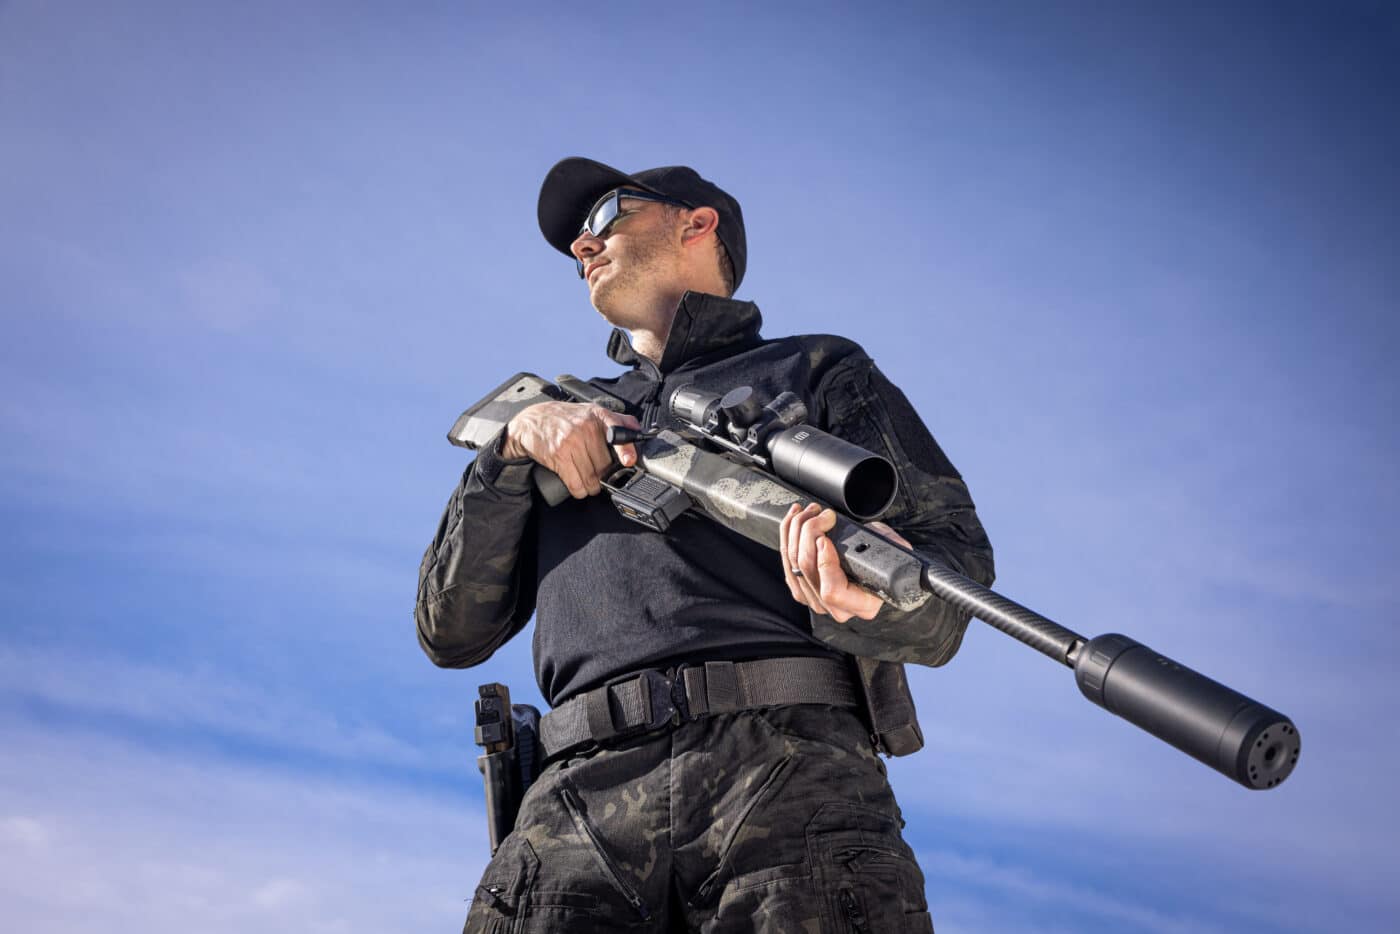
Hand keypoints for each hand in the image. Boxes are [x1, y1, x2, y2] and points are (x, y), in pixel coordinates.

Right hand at [501, 402, 639, 497]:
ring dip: (592, 487)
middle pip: (605, 464)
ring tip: (589, 483)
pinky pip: (576, 483)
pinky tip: (579, 487)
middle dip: (603, 476)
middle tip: (598, 475)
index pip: (619, 430)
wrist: (531, 422)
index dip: (626, 449)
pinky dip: (579, 490)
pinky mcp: (559, 456)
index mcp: (597, 415)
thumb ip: (615, 420)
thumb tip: (638, 433)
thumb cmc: (564, 418)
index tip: (629, 461)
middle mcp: (586, 427)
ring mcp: (572, 441)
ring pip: (592, 477)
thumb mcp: (590, 411)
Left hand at [779, 503, 910, 622]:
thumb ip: (881, 548)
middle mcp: (837, 608)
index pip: (832, 591)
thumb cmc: (885, 552)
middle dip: (808, 534)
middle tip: (819, 514)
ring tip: (806, 512)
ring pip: (794, 565)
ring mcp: (817, 601)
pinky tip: (793, 520)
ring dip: (795, 531)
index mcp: (862, 604)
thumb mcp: (889, 547)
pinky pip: (787, 564)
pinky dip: (787, 537)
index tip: (825, 539)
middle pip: (807, 571)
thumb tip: (864, 543)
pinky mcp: (802, 589)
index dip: (825, 563)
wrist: (876, 556)